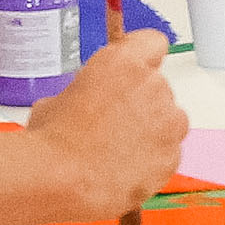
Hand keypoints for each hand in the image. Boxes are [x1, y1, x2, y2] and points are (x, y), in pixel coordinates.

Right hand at [22, 29, 187, 221]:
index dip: (142, 56)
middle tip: (112, 124)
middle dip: (140, 103)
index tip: (134, 69)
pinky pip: (169, 152)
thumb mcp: (57, 101)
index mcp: (121, 63)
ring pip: (170, 120)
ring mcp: (168, 121)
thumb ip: (87, 92)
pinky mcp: (173, 154)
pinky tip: (125, 169)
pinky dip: (153, 160)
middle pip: (158, 87)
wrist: (62, 182)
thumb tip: (86, 104)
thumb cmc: (52, 142)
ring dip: (152, 131)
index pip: (151, 42)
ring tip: (118, 151)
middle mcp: (152, 85)